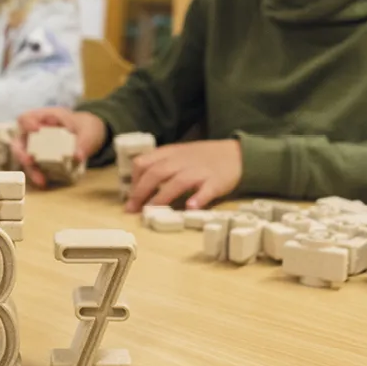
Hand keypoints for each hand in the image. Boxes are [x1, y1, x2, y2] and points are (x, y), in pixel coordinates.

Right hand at [10, 107, 107, 187]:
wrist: (88, 136)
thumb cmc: (84, 128)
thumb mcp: (87, 131)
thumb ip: (83, 142)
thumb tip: (77, 156)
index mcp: (43, 118)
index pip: (26, 118)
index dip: (27, 123)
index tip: (37, 130)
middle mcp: (34, 133)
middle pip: (19, 142)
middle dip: (21, 152)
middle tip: (29, 160)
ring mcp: (35, 148)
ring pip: (25, 158)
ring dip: (31, 169)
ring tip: (40, 180)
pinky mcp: (40, 161)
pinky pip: (35, 169)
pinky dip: (38, 176)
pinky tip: (44, 183)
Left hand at [126, 140, 242, 212]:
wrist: (236, 154)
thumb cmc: (203, 157)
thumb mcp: (179, 154)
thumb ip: (161, 164)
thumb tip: (139, 185)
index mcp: (170, 153)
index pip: (144, 163)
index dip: (134, 181)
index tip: (130, 197)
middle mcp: (182, 161)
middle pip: (157, 173)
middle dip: (142, 192)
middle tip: (133, 210)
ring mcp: (199, 171)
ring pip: (178, 182)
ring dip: (162, 197)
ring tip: (151, 211)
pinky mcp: (216, 182)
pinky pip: (206, 190)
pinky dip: (198, 199)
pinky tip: (190, 208)